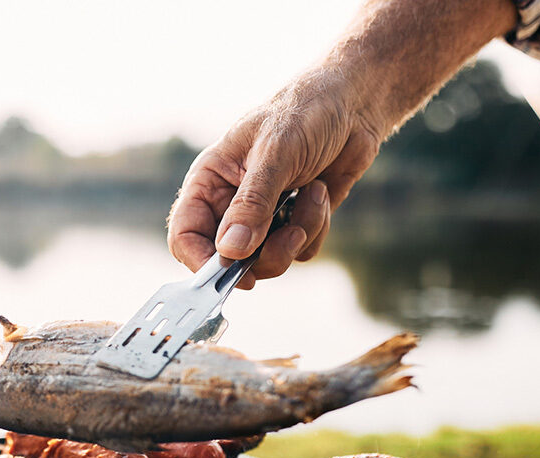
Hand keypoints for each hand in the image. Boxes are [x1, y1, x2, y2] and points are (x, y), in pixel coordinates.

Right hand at [167, 70, 381, 289]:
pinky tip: (321, 192)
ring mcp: (263, 216)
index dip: (200, 259)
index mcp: (210, 181)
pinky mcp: (294, 222)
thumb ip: (252, 204)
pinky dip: (316, 228)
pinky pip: (299, 251)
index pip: (185, 234)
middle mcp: (230, 204)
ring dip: (297, 236)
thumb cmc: (305, 113)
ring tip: (313, 195)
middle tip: (290, 234)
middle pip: (228, 259)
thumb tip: (230, 251)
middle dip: (263, 254)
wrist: (354, 104)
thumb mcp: (275, 153)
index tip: (228, 272)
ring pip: (267, 261)